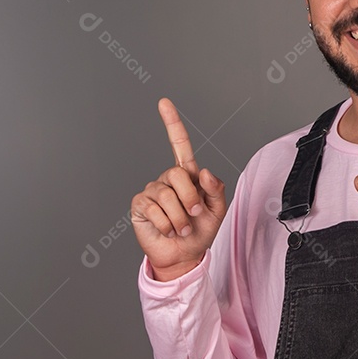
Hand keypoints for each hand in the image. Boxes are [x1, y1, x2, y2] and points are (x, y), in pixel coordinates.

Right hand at [131, 98, 226, 280]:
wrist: (183, 255)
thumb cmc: (200, 231)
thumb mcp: (217, 210)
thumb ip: (216, 190)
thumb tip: (204, 172)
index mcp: (187, 175)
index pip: (179, 144)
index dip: (172, 123)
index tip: (164, 102)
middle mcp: (168, 179)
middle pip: (178, 174)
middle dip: (190, 199)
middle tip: (193, 216)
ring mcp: (152, 191)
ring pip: (167, 196)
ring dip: (179, 218)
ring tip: (181, 228)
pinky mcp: (140, 205)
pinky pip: (154, 209)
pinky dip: (166, 225)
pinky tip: (167, 230)